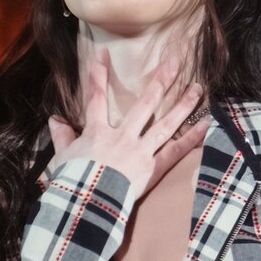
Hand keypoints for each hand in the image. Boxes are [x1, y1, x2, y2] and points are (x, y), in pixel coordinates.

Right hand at [47, 55, 208, 199]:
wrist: (88, 205)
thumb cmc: (73, 183)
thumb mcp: (63, 158)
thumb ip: (62, 137)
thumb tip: (54, 120)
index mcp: (97, 132)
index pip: (95, 98)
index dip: (97, 75)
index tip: (102, 54)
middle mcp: (123, 137)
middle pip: (145, 104)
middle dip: (161, 81)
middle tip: (175, 62)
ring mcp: (140, 152)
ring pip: (166, 123)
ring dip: (183, 104)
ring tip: (198, 88)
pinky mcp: (152, 169)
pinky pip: (175, 151)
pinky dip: (191, 138)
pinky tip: (206, 124)